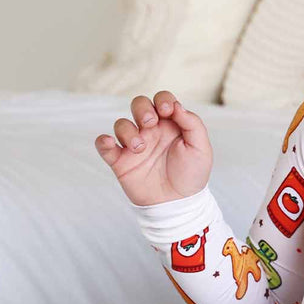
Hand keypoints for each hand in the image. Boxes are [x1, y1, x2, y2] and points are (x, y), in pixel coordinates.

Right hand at [94, 91, 213, 206]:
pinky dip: (102, 141)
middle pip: (138, 105)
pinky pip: (104, 145)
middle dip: (142, 108)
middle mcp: (151, 131)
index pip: (162, 100)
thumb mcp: (201, 148)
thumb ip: (192, 124)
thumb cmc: (191, 176)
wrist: (178, 204)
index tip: (167, 111)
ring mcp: (134, 145)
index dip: (162, 99)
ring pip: (121, 124)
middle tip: (149, 123)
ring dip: (127, 130)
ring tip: (140, 148)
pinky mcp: (121, 161)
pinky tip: (110, 144)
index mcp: (171, 125)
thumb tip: (177, 105)